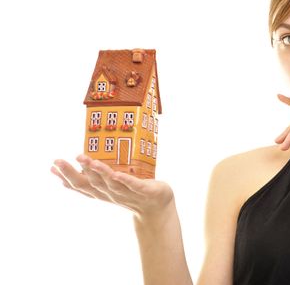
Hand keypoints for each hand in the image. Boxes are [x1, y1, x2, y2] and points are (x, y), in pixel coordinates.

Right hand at [51, 155, 173, 218]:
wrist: (157, 208)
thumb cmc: (133, 192)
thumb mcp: (112, 185)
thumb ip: (96, 177)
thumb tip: (78, 163)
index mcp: (103, 192)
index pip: (81, 186)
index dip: (66, 177)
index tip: (52, 167)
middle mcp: (112, 194)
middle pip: (91, 184)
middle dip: (74, 173)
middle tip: (60, 160)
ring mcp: (128, 193)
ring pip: (110, 183)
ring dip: (98, 172)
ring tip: (87, 160)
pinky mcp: (145, 191)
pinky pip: (133, 185)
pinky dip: (125, 181)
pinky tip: (116, 175)